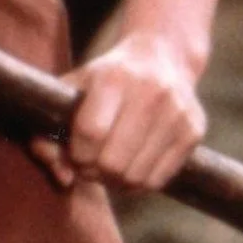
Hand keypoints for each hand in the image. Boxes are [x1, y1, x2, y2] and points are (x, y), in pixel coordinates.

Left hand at [34, 28, 206, 193]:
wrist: (163, 58)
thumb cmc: (107, 80)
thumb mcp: (74, 91)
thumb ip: (49, 131)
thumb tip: (61, 176)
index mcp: (114, 78)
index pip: (90, 133)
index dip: (77, 154)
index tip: (76, 153)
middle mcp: (150, 93)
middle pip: (112, 161)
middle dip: (93, 171)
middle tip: (90, 164)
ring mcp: (176, 113)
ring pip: (135, 177)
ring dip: (115, 181)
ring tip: (109, 166)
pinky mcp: (193, 131)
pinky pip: (158, 180)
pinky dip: (138, 183)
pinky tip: (130, 167)